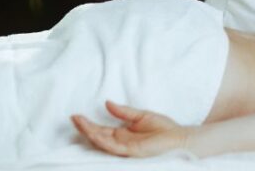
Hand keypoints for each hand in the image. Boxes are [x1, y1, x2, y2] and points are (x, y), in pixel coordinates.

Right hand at [71, 101, 188, 157]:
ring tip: (79, 123)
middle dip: (85, 128)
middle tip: (73, 118)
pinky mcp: (132, 152)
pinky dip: (103, 141)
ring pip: (103, 143)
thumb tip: (107, 102)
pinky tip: (95, 134)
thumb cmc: (165, 130)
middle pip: (98, 136)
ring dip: (90, 133)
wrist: (181, 138)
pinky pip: (114, 147)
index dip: (89, 123)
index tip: (77, 115)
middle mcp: (122, 142)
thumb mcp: (142, 116)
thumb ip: (124, 112)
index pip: (102, 130)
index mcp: (123, 134)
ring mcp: (126, 148)